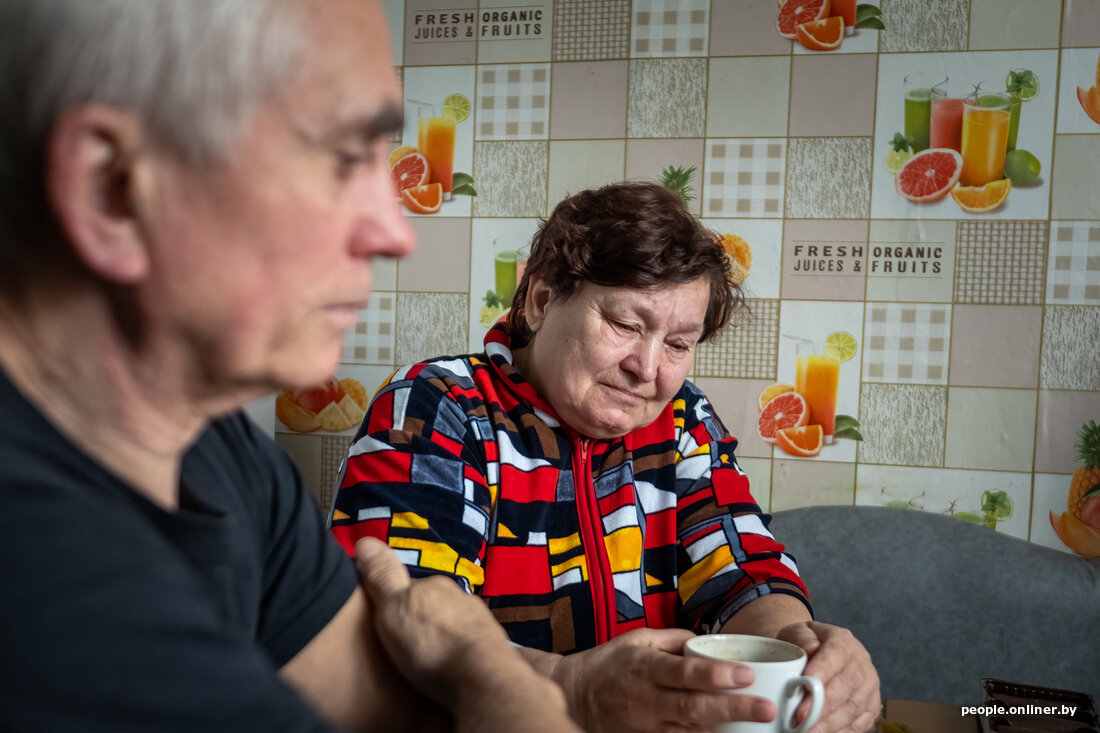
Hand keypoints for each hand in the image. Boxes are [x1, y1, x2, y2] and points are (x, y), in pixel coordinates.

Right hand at [355, 537, 578, 732]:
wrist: (480, 679)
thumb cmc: (431, 645)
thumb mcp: (394, 609)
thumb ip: (383, 577)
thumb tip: (365, 540)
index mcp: (435, 585)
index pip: (411, 585)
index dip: (397, 600)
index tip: (388, 619)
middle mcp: (460, 597)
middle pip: (435, 603)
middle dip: (423, 617)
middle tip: (407, 641)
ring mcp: (480, 620)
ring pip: (454, 622)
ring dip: (443, 634)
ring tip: (429, 656)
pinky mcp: (493, 646)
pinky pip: (470, 642)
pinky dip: (460, 649)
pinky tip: (453, 664)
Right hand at [551, 628, 774, 732]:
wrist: (575, 694)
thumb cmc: (611, 662)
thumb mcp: (637, 639)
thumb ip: (674, 639)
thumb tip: (709, 640)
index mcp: (645, 666)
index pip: (683, 672)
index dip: (715, 675)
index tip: (745, 673)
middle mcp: (646, 698)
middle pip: (694, 707)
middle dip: (733, 708)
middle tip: (767, 709)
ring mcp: (646, 724)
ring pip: (690, 731)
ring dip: (725, 731)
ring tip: (758, 728)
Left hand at [776, 621, 879, 732]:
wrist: (813, 653)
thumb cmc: (802, 645)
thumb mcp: (796, 632)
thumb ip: (801, 638)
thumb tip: (810, 649)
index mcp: (843, 641)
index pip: (837, 652)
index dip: (824, 668)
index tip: (806, 682)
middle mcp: (861, 663)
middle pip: (849, 684)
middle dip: (824, 703)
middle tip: (801, 716)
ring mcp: (869, 686)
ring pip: (855, 707)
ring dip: (831, 722)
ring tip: (807, 731)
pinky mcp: (870, 707)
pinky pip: (860, 723)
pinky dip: (841, 731)